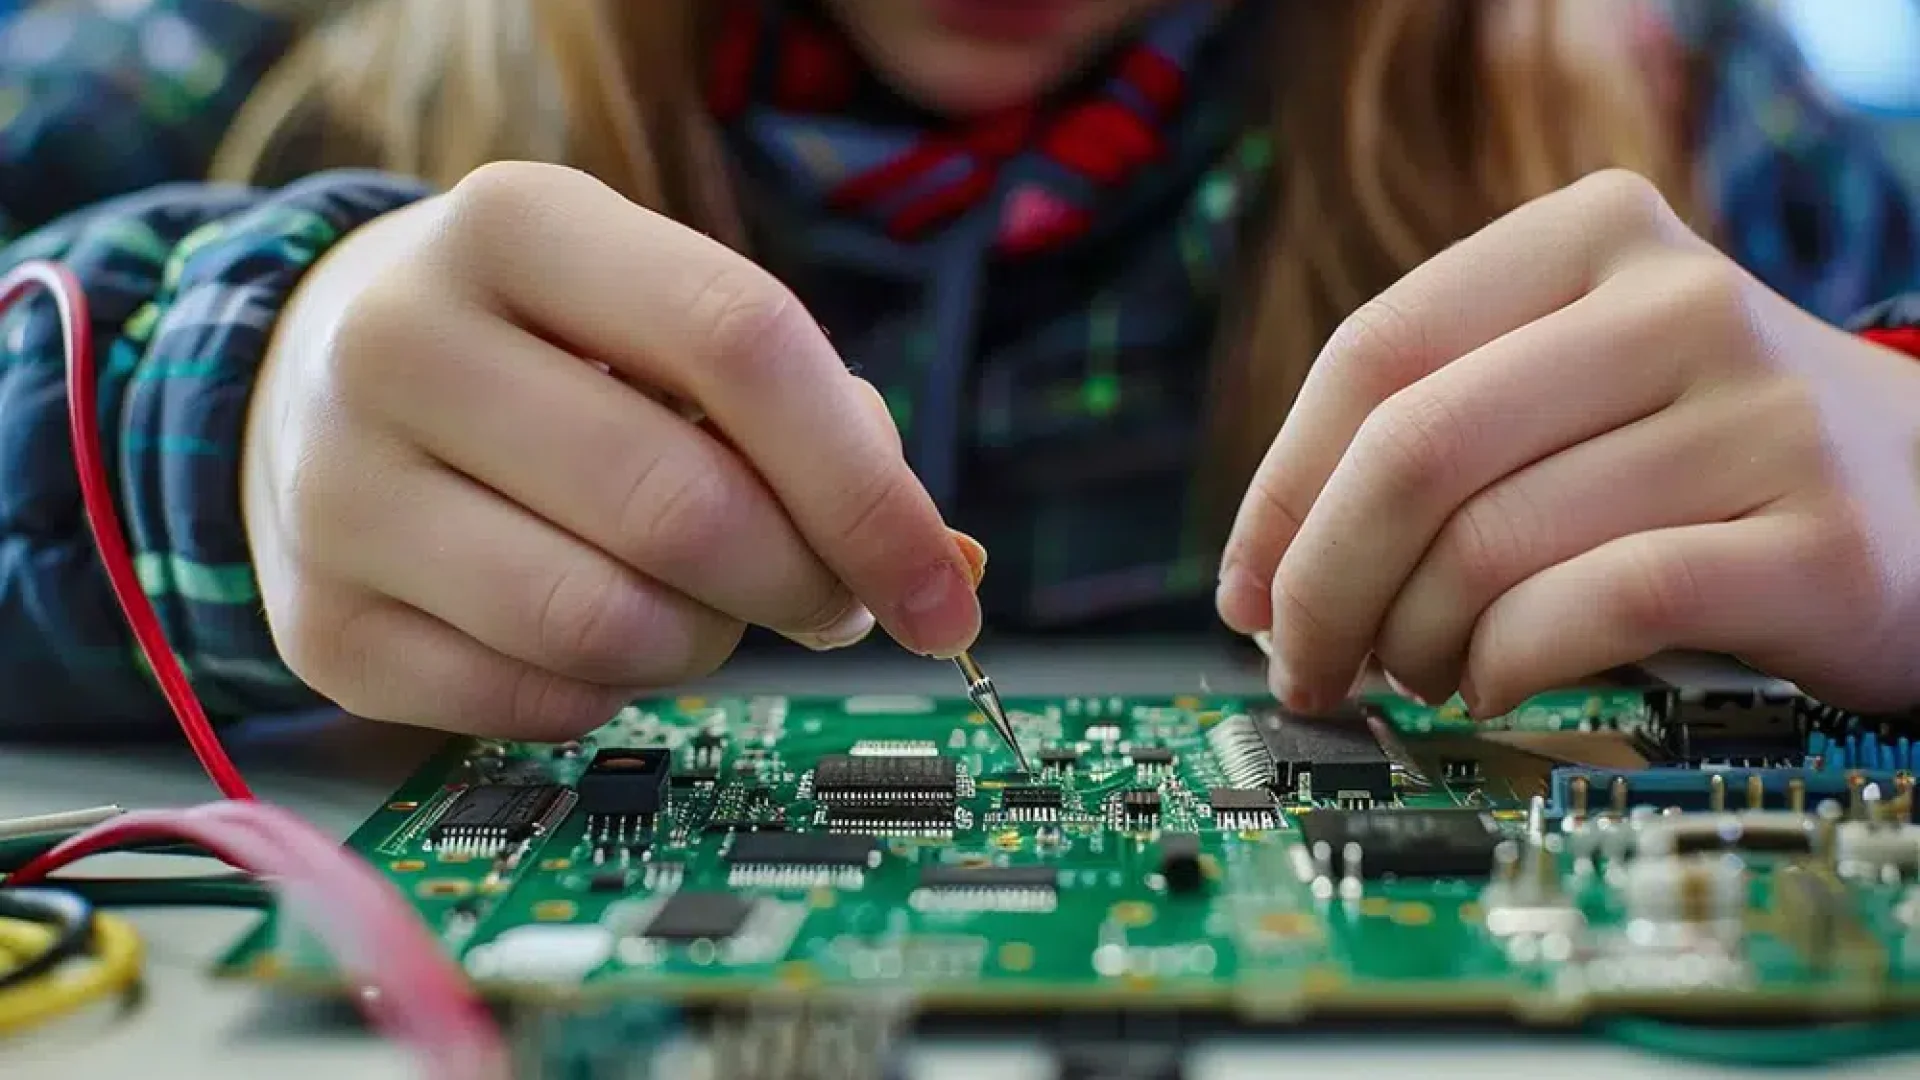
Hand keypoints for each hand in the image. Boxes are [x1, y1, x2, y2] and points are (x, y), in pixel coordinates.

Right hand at [242, 162, 980, 738]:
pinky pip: (536, 706)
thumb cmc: (545, 350)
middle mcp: (399, 344)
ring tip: (701, 606)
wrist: (313, 379)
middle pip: (681, 507)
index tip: (943, 589)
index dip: (869, 488)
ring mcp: (340, 492)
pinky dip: (609, 693)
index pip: (742, 345)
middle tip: (832, 602)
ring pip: (606, 626)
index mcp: (516, 226)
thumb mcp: (656, 316)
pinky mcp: (323, 624)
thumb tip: (939, 564)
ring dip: (706, 645)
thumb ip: (808, 412)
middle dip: (803, 584)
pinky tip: (596, 632)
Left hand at [1217, 170, 1919, 715]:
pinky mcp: (1812, 543)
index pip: (1373, 352)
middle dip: (1322, 585)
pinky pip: (1592, 610)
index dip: (1281, 488)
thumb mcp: (1572, 384)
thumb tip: (1262, 579)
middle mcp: (1676, 302)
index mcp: (1591, 235)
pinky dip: (1506, 666)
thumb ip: (1431, 434)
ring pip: (1490, 544)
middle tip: (1304, 664)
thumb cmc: (1702, 453)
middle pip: (1412, 452)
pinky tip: (1493, 682)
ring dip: (1411, 641)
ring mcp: (1755, 417)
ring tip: (1418, 670)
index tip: (1247, 588)